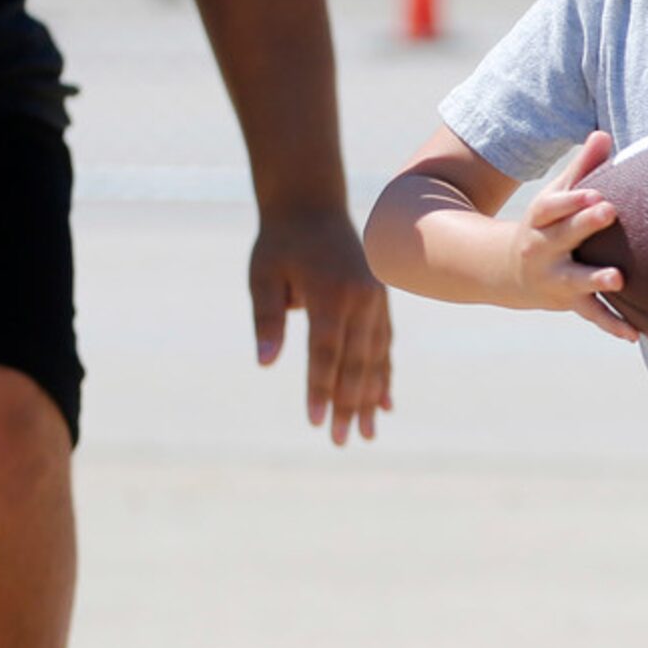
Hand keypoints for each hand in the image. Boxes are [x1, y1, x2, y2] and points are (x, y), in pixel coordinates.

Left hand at [249, 207, 393, 443]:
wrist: (313, 206)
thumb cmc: (280, 243)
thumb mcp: (263, 275)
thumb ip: (267, 317)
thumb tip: (266, 361)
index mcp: (331, 293)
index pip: (326, 352)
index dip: (321, 389)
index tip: (315, 422)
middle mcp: (361, 298)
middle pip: (356, 362)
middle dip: (347, 404)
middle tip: (340, 441)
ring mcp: (375, 300)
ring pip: (375, 358)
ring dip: (369, 398)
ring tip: (366, 434)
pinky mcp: (380, 302)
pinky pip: (384, 345)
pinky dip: (383, 375)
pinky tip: (383, 404)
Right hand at [508, 132, 639, 342]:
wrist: (509, 273)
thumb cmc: (546, 225)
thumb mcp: (556, 196)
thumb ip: (582, 168)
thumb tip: (604, 134)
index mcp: (541, 220)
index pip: (552, 207)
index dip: (572, 199)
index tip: (595, 190)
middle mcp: (543, 250)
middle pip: (563, 236)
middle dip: (583, 224)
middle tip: (608, 211)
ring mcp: (555, 278)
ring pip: (575, 280)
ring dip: (596, 280)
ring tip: (618, 278)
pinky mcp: (569, 302)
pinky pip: (592, 314)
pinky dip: (612, 325)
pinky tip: (633, 334)